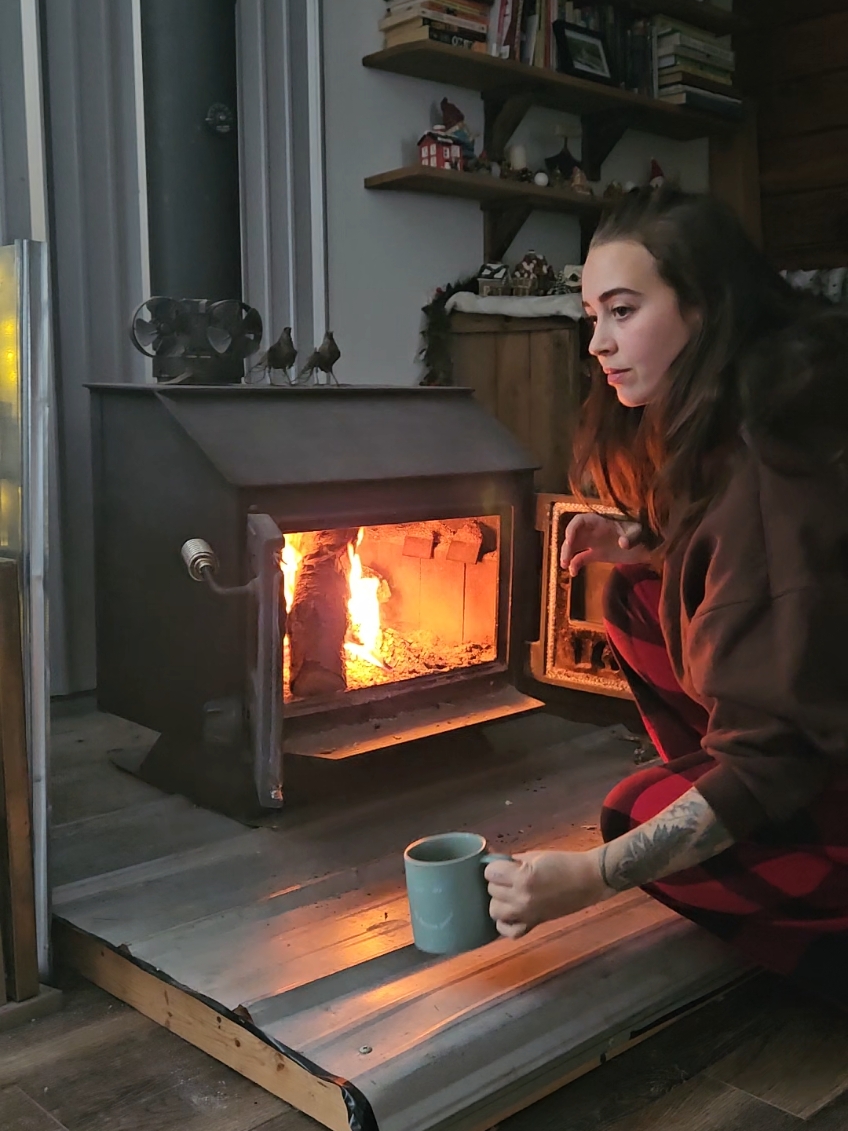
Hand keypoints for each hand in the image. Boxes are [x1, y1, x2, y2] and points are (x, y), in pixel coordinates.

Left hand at [484, 850, 610, 938]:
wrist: (588, 880)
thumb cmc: (564, 863)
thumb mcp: (535, 856)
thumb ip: (512, 861)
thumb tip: (494, 863)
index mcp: (523, 878)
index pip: (490, 873)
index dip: (495, 866)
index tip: (504, 865)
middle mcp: (522, 899)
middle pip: (491, 891)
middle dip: (498, 882)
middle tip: (510, 877)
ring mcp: (527, 914)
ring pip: (494, 911)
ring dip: (499, 900)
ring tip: (511, 892)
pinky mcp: (534, 924)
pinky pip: (509, 932)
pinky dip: (506, 923)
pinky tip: (511, 912)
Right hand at [560, 512, 647, 576]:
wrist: (647, 546)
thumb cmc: (643, 533)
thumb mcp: (639, 531)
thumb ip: (632, 535)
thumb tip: (622, 543)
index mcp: (601, 521)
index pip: (580, 521)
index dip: (572, 529)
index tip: (569, 541)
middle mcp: (593, 531)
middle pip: (573, 535)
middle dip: (566, 545)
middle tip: (565, 559)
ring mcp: (593, 543)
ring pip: (574, 547)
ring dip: (566, 555)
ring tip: (564, 566)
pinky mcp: (595, 555)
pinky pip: (581, 558)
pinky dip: (575, 565)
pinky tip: (573, 573)